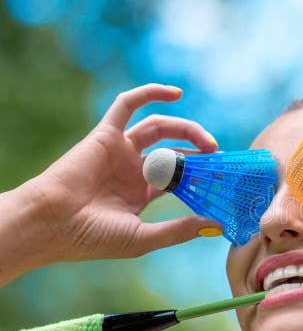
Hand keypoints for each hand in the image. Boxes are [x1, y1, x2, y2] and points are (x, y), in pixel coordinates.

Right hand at [28, 84, 220, 262]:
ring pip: (160, 128)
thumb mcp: (143, 238)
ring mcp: (120, 150)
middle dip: (200, 151)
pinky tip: (176, 93)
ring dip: (188, 129)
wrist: (50, 224)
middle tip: (219, 158)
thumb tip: (216, 225)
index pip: (180, 177)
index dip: (202, 175)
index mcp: (141, 193)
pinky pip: (128, 105)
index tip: (225, 178)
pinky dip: (149, 94)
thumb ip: (179, 230)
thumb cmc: (90, 238)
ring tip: (208, 143)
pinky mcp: (105, 134)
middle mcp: (133, 168)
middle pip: (175, 150)